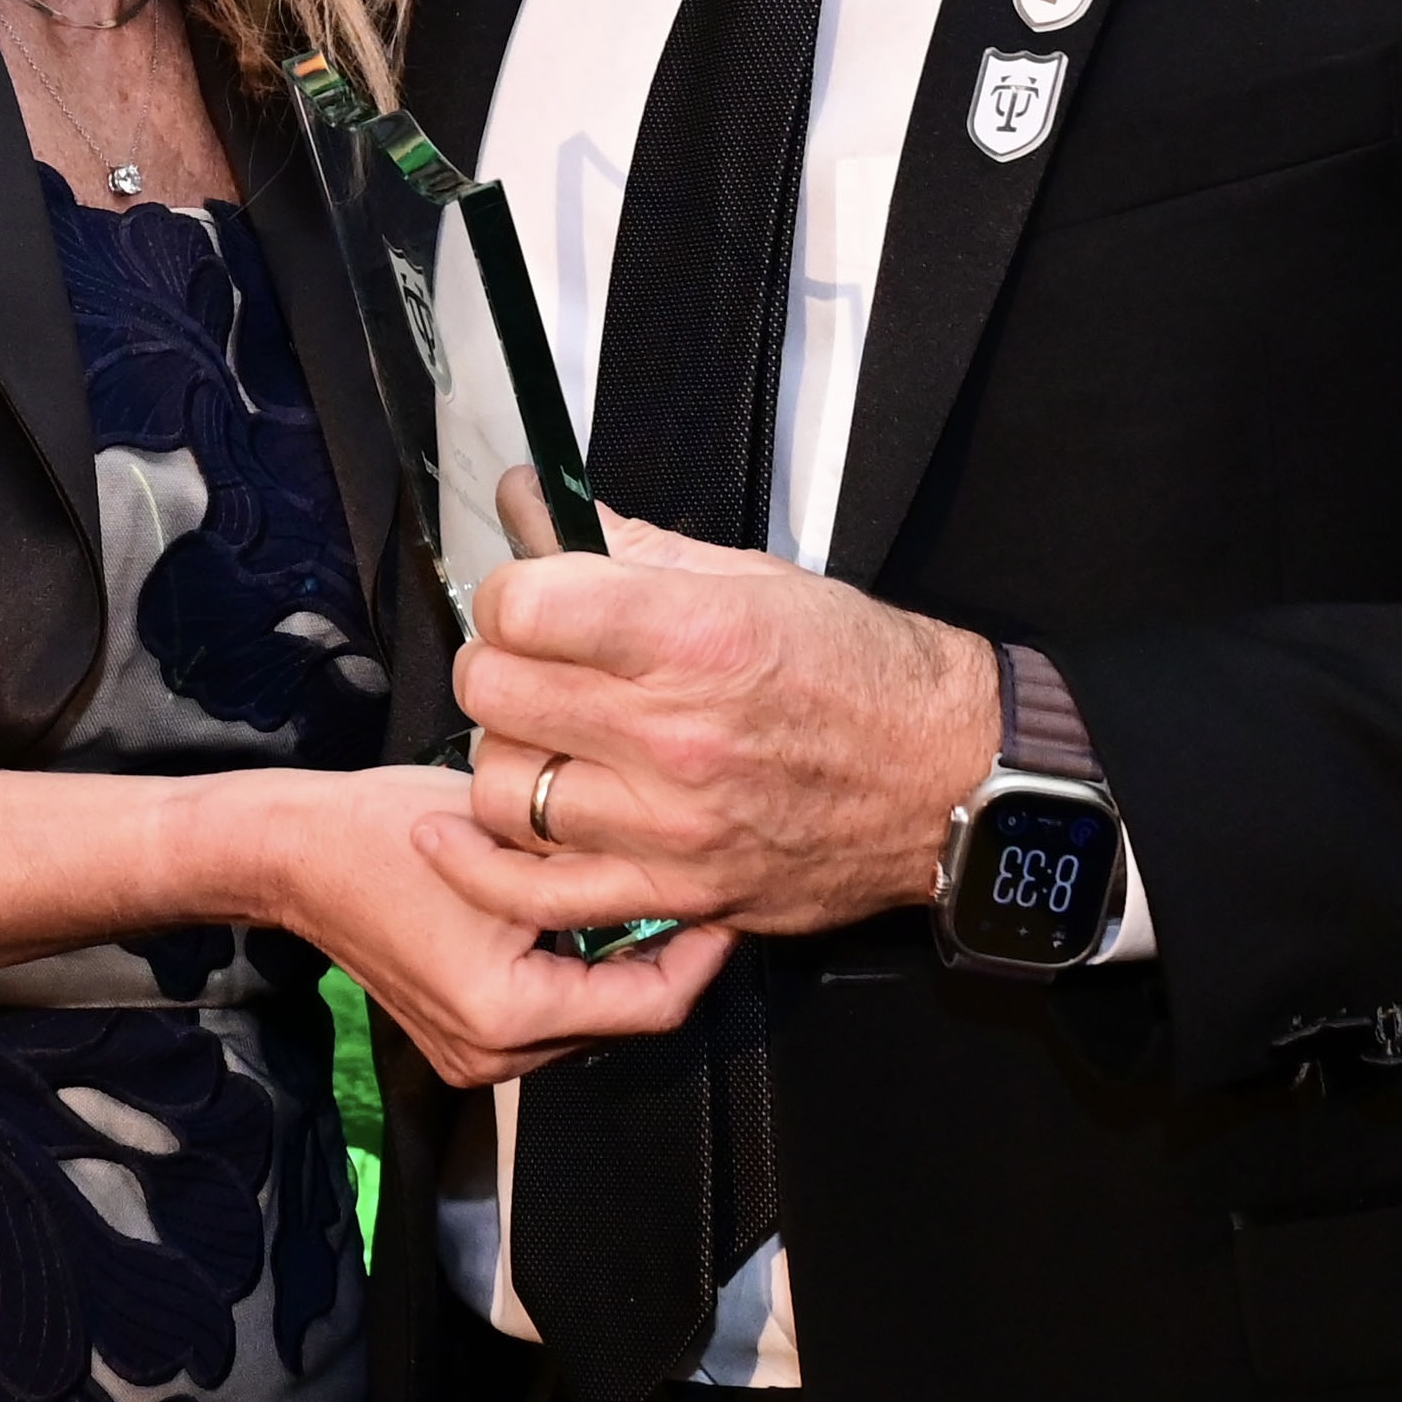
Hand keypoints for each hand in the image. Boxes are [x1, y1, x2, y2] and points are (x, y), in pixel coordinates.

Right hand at [259, 762, 733, 1087]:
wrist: (296, 852)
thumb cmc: (391, 828)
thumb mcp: (513, 839)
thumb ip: (598, 871)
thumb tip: (684, 875)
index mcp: (509, 1014)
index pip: (652, 1006)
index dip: (703, 955)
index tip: (728, 902)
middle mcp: (491, 1055)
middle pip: (623, 1020)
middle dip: (665, 959)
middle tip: (697, 893)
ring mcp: (470, 1057)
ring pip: (588, 1020)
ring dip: (619, 968)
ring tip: (645, 900)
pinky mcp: (456, 1041)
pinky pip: (546, 1017)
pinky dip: (574, 976)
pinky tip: (581, 922)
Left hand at [427, 469, 999, 938]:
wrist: (946, 777)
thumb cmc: (858, 668)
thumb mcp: (750, 577)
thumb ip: (625, 547)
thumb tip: (529, 507)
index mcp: (693, 636)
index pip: (521, 606)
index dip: (510, 593)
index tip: (531, 598)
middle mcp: (673, 735)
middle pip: (495, 691)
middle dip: (497, 663)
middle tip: (531, 662)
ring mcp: (670, 826)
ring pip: (499, 789)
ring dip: (501, 754)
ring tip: (538, 737)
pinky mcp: (675, 893)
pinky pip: (535, 894)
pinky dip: (480, 866)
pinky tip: (454, 836)